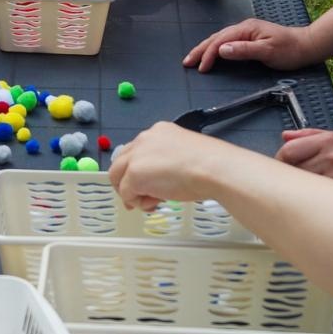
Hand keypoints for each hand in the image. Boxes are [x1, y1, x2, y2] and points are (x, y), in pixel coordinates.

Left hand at [108, 122, 230, 210]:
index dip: (138, 169)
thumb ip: (167, 161)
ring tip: (151, 202)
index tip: (145, 183)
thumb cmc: (210, 165)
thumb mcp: (185, 155)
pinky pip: (126, 194)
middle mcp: (144, 139)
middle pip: (121, 162)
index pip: (137, 151)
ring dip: (132, 193)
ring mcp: (136, 156)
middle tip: (137, 199)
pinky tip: (155, 203)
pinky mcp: (134, 175)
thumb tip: (160, 179)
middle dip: (127, 183)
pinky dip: (138, 203)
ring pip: (118, 178)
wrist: (214, 169)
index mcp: (159, 131)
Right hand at [182, 18, 317, 71]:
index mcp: (246, 29)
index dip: (208, 54)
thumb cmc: (289, 50)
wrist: (305, 46)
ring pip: (219, 39)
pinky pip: (226, 42)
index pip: (220, 41)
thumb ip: (244, 50)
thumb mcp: (268, 51)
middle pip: (216, 38)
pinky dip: (215, 48)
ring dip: (205, 49)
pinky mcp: (249, 38)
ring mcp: (246, 32)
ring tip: (193, 58)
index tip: (201, 68)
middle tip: (187, 62)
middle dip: (200, 50)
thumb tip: (222, 50)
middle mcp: (243, 28)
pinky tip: (211, 53)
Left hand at [276, 129, 332, 199]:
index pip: (289, 151)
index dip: (280, 161)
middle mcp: (332, 157)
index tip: (283, 167)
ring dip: (302, 190)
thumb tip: (285, 136)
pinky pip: (319, 199)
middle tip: (294, 182)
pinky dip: (315, 200)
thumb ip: (309, 135)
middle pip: (293, 171)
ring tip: (310, 191)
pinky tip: (320, 200)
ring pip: (304, 186)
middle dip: (290, 177)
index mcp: (328, 142)